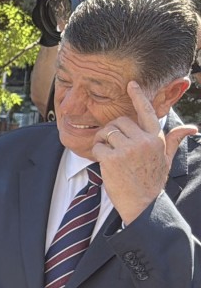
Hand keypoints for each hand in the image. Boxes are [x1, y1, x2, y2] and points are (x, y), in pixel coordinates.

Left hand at [92, 81, 196, 224]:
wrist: (142, 203)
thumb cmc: (152, 180)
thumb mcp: (166, 159)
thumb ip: (174, 141)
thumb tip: (192, 129)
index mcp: (156, 138)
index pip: (147, 112)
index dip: (138, 97)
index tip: (131, 84)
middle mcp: (144, 141)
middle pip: (121, 121)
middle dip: (113, 130)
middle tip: (111, 143)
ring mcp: (128, 149)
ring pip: (108, 131)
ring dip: (103, 140)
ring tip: (108, 152)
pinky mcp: (112, 159)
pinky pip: (98, 146)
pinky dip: (97, 152)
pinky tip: (104, 162)